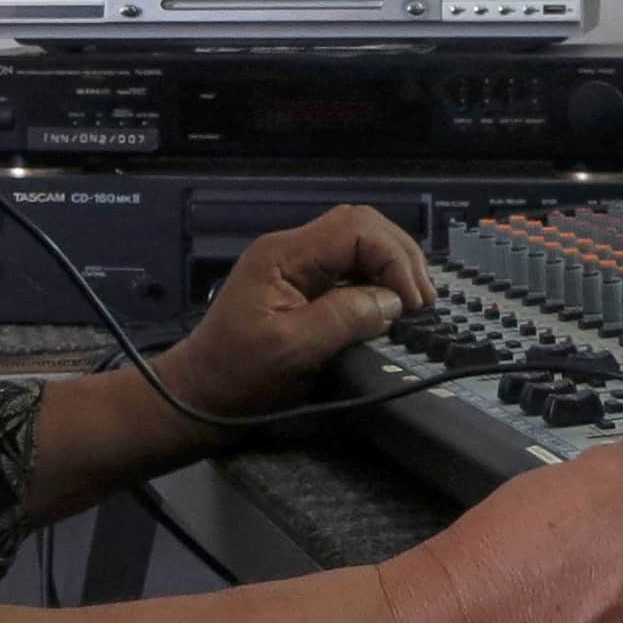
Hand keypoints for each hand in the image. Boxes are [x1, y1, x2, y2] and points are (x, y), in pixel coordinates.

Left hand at [150, 203, 435, 422]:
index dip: (393, 258)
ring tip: (413, 300)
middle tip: (422, 300)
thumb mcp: (292, 351)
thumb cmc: (237, 377)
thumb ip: (343, 319)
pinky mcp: (301, 285)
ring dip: (392, 265)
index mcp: (284, 255)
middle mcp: (290, 250)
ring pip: (358, 242)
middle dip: (399, 256)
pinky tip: (390, 303)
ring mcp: (295, 266)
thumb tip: (391, 302)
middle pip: (361, 225)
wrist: (199, 397)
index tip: (411, 302)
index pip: (355, 229)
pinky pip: (348, 266)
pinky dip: (377, 279)